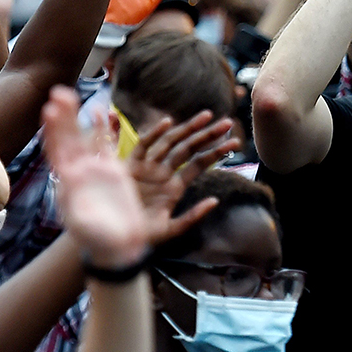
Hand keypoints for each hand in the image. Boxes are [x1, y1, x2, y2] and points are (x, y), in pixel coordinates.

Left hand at [42, 86, 147, 268]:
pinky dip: (103, 129)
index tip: (48, 111)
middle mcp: (78, 171)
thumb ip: (78, 207)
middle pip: (68, 138)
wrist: (117, 247)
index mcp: (67, 182)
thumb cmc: (98, 241)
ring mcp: (94, 169)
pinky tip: (100, 110)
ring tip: (71, 94)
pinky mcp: (113, 171)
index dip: (52, 131)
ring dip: (78, 117)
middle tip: (58, 91)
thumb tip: (70, 186)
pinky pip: (106, 146)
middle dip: (63, 116)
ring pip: (84, 137)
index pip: (56, 151)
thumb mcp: (86, 226)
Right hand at [126, 112, 238, 245]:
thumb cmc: (142, 235)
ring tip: (207, 116)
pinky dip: (153, 134)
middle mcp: (163, 174)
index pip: (199, 164)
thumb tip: (215, 201)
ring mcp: (147, 168)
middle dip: (208, 135)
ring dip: (188, 129)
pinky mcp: (129, 166)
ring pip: (170, 143)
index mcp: (175, 187)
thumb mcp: (171, 230)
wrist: (115, 236)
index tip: (236, 143)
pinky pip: (142, 146)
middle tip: (228, 122)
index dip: (217, 152)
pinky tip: (168, 122)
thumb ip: (192, 217)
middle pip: (189, 149)